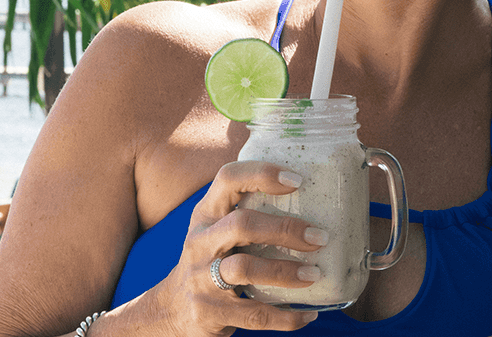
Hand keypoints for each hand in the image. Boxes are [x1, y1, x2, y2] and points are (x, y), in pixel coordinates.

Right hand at [154, 161, 326, 334]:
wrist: (172, 310)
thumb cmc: (210, 260)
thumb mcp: (216, 229)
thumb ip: (248, 212)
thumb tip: (314, 198)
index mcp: (206, 214)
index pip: (228, 179)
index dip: (262, 174)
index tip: (297, 180)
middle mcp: (200, 242)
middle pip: (241, 224)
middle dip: (284, 229)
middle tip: (319, 237)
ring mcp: (201, 279)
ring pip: (245, 269)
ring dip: (285, 271)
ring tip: (314, 274)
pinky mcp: (209, 313)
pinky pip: (253, 315)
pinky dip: (285, 317)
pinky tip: (307, 314)